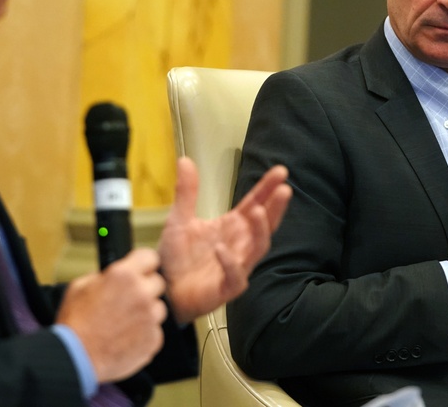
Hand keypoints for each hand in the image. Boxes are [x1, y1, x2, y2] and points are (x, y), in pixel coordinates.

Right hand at [55, 248, 166, 382]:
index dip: (144, 265)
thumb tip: (113, 275)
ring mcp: (150, 317)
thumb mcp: (80, 286)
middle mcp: (141, 293)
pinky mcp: (153, 339)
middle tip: (128, 301)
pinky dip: (145, 334)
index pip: (150, 257)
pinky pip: (155, 331)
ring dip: (147, 313)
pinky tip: (127, 338)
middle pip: (158, 283)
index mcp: (123, 275)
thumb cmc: (74, 323)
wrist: (75, 358)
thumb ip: (103, 276)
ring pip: (159, 308)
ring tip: (125, 323)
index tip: (141, 271)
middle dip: (145, 290)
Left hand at [157, 157, 291, 323]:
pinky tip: (221, 249)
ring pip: (257, 248)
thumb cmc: (177, 257)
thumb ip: (187, 192)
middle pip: (264, 225)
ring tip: (260, 212)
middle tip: (284, 190)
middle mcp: (240, 245)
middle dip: (276, 207)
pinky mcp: (226, 287)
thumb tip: (185, 160)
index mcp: (232, 227)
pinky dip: (230, 262)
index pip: (255, 203)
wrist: (163, 288)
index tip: (280, 171)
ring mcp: (236, 266)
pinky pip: (234, 275)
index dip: (268, 188)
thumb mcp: (179, 218)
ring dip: (260, 230)